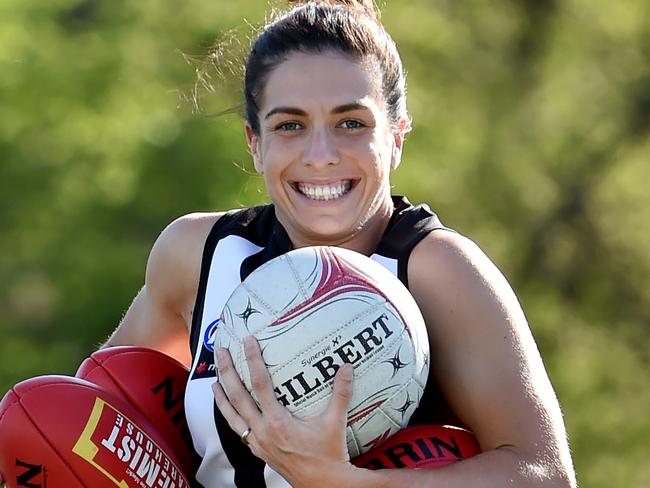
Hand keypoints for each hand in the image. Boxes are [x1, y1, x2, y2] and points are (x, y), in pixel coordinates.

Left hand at [212, 336, 353, 485]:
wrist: (322, 484)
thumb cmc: (327, 456)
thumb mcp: (335, 422)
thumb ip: (340, 393)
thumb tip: (346, 368)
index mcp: (277, 422)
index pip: (260, 384)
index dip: (253, 360)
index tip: (248, 342)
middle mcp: (262, 431)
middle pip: (238, 396)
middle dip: (227, 372)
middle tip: (221, 352)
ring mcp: (258, 442)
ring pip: (231, 415)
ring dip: (222, 395)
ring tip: (215, 379)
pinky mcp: (258, 450)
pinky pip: (238, 429)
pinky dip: (229, 416)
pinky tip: (228, 408)